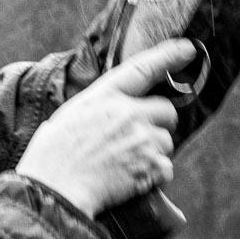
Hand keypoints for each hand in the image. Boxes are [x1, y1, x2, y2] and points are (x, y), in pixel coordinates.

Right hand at [18, 40, 191, 216]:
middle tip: (138, 140)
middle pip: (166, 110)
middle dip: (158, 123)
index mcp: (103, 96)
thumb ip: (96, 108)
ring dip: (154, 153)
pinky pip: (166, 168)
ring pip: (167, 141)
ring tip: (125, 165)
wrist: (54, 189)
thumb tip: (112, 112)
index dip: (168, 55)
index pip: (142, 68)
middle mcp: (127, 112)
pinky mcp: (151, 165)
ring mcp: (142, 138)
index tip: (188, 49)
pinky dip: (154, 176)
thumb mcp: (67, 117)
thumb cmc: (51, 157)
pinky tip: (130, 180)